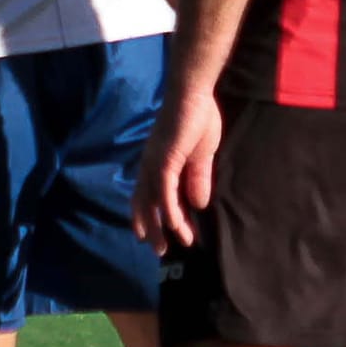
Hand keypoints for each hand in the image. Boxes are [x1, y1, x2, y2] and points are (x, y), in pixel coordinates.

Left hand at [132, 81, 222, 250]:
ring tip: (167, 248)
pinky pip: (164, 194)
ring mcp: (155, 165)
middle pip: (144, 204)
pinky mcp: (164, 162)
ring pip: (152, 204)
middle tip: (160, 251)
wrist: (194, 94)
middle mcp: (150, 166)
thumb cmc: (197, 118)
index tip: (169, 235)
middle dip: (151, 229)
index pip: (151, 196)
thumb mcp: (201, 156)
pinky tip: (178, 228)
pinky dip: (170, 213)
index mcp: (157, 164)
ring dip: (160, 228)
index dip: (156, 217)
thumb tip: (198, 204)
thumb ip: (198, 179)